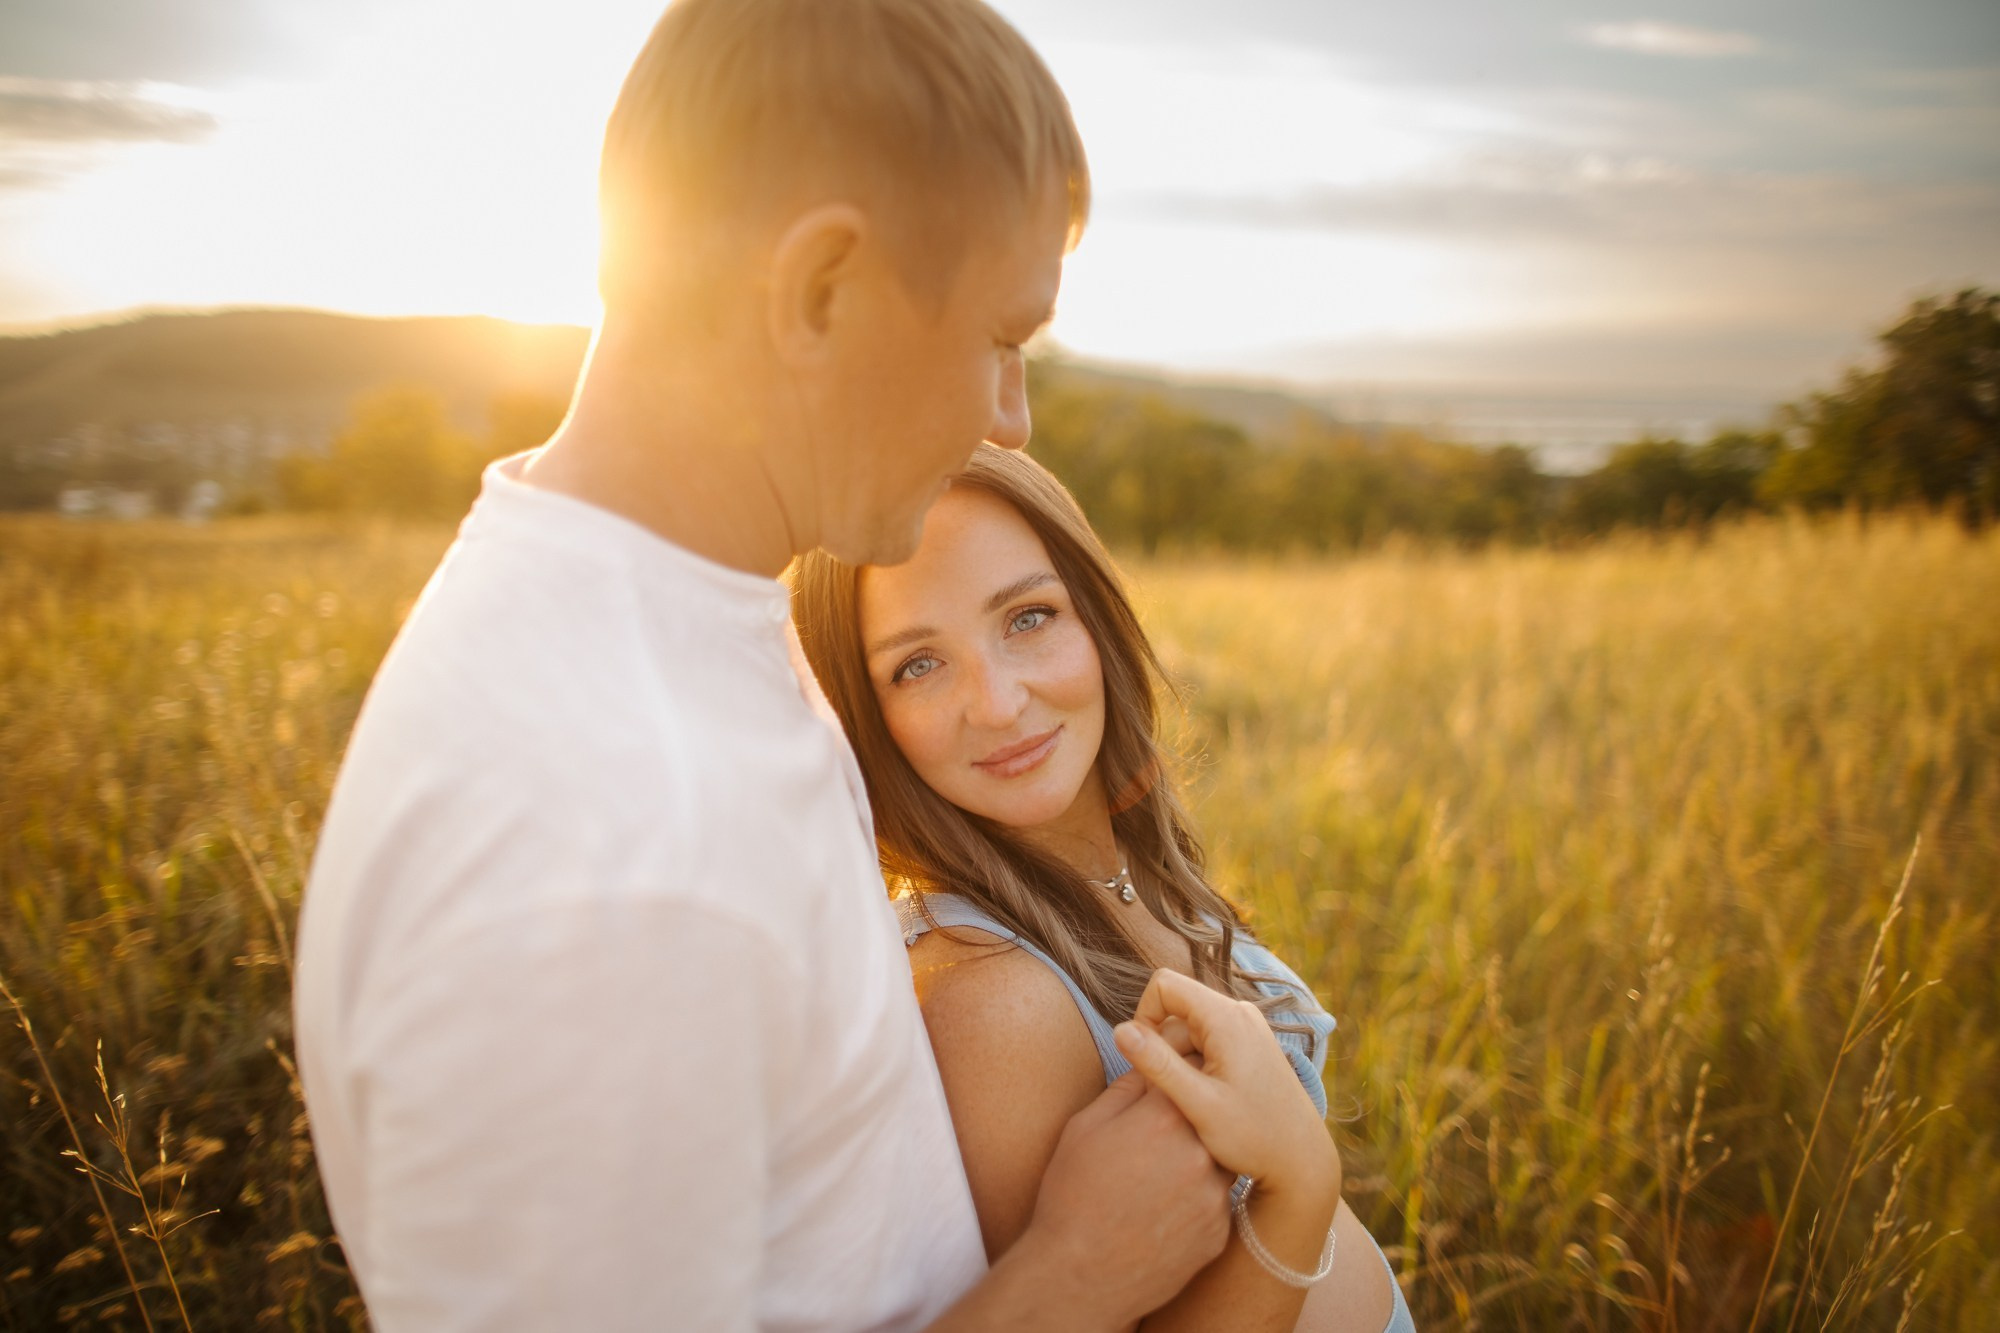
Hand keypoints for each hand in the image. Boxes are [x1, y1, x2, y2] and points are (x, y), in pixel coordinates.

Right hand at [1019, 1068, 1233, 1325]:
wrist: (1080, 1275)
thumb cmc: (1072, 1195)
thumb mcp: (1085, 1128)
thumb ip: (1125, 1090)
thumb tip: (1150, 1068)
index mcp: (1164, 1117)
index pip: (1190, 1070)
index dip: (1179, 1071)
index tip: (1169, 1080)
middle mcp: (1200, 1151)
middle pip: (1211, 1115)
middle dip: (1192, 1116)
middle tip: (1162, 1130)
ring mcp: (1214, 1195)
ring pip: (1220, 1158)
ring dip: (1200, 1157)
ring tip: (1162, 1171)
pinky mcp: (1219, 1230)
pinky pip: (1217, 1200)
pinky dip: (1198, 1198)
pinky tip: (1165, 1206)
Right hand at [1114, 969, 1340, 1205]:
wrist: (1301, 1160)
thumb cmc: (1252, 1137)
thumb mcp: (1198, 1104)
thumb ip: (1158, 1064)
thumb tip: (1120, 1030)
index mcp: (1227, 1018)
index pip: (1163, 985)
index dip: (1143, 1017)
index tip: (1145, 1060)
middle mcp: (1240, 1013)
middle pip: (1176, 1009)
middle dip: (1162, 1046)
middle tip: (1172, 1095)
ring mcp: (1248, 1027)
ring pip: (1190, 1027)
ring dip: (1179, 1059)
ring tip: (1193, 1103)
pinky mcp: (1251, 1044)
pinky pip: (1208, 1040)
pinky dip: (1196, 1065)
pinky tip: (1208, 1101)